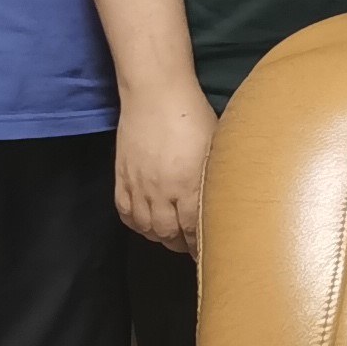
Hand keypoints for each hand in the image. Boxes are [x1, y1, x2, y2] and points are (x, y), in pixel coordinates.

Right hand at [115, 82, 220, 253]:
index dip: (202, 245)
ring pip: (147, 227)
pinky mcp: (121, 177)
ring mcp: (138, 186)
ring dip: (161, 237)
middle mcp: (161, 192)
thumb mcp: (215, 148)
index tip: (212, 251)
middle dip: (183, 245)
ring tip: (173, 238)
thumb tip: (225, 200)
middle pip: (169, 234)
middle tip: (193, 247)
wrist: (155, 94)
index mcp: (188, 186)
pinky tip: (147, 224)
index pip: (194, 230)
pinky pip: (126, 212)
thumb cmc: (194, 116)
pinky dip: (137, 224)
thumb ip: (215, 179)